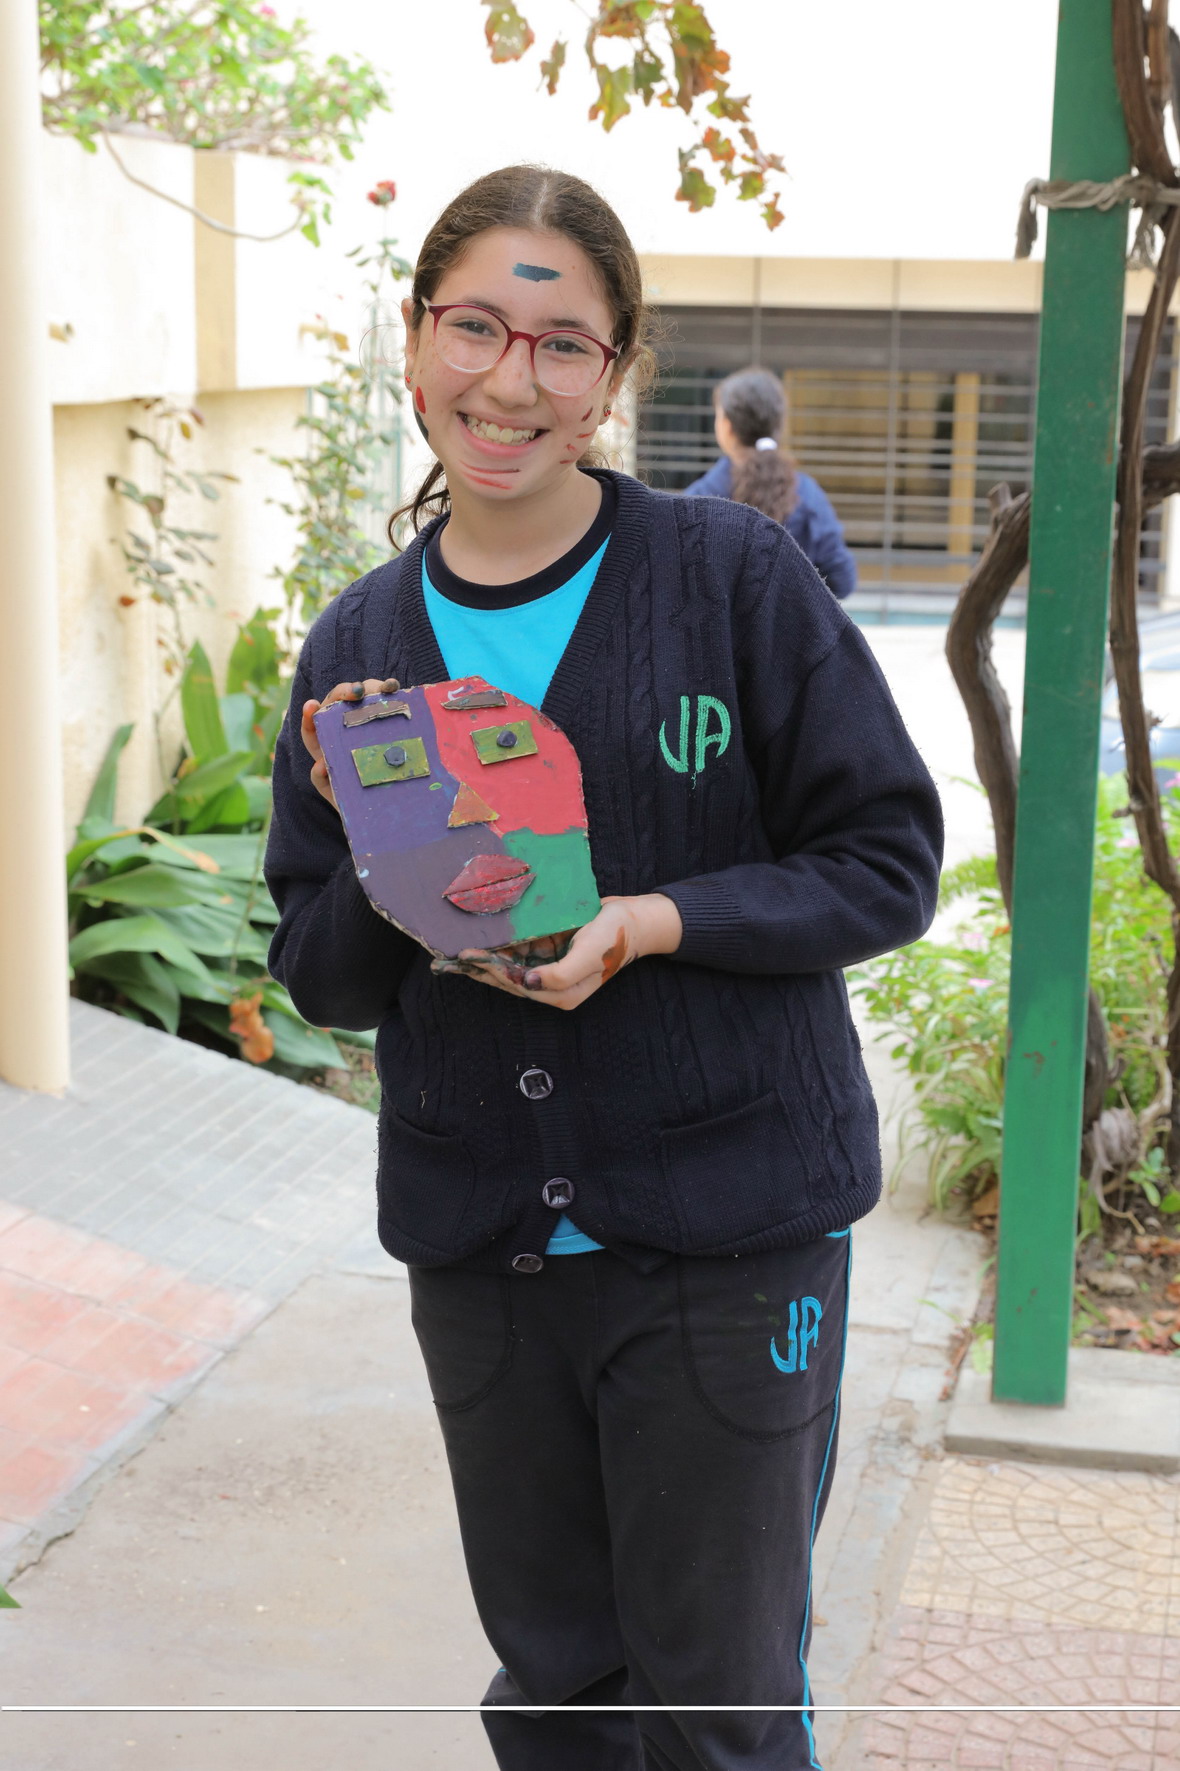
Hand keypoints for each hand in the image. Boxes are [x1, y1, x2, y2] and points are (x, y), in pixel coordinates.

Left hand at [301, 678, 400, 807]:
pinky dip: (388, 691)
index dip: (309, 716)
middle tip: (356, 693)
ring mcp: (366, 722)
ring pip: (362, 696)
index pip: (312, 728)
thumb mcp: (338, 796)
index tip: (311, 706)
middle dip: (344, 693)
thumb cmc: (357, 800)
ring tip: (382, 689)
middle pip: (338, 703)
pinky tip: (393, 689)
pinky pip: (385, 700)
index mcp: (326, 748)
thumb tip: (321, 765)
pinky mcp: (386, 720)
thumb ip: (324, 782)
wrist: (386, 809)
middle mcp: (343, 730)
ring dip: (370, 688)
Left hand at [430, 894, 682, 1009]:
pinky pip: (519, 949)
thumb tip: (528, 983)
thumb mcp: (591, 955)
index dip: (491, 971)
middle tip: (448, 958)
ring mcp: (549, 967)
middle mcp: (550, 984)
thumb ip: (561, 974)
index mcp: (561, 993)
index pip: (516, 984)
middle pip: (507, 978)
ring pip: (509, 964)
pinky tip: (482, 935)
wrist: (634, 919)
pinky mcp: (549, 951)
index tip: (468, 957)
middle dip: (479, 968)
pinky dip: (500, 944)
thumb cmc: (614, 937)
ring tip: (456, 949)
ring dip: (485, 957)